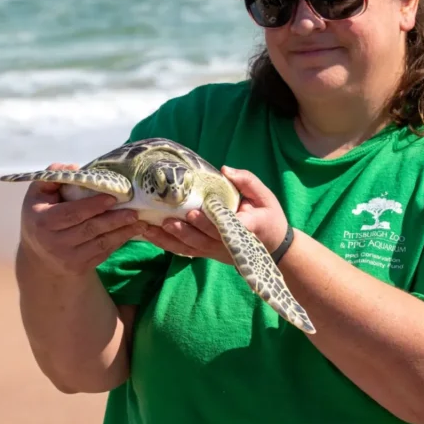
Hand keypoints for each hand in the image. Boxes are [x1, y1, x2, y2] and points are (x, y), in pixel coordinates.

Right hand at [18, 163, 147, 276]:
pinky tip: (131, 232)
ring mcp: (69, 258)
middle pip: (90, 229)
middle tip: (134, 211)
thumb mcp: (38, 194)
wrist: (40, 256)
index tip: (113, 198)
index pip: (71, 213)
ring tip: (140, 222)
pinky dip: (119, 242)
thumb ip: (53, 176)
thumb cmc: (40, 215)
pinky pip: (103, 253)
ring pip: (100, 243)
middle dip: (114, 220)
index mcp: (43, 222)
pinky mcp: (80, 267)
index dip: (92, 205)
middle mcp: (55, 243)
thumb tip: (75, 168)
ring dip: (122, 232)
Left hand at [143, 166, 288, 262]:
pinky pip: (186, 251)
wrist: (273, 247)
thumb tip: (225, 169)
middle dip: (186, 230)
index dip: (210, 222)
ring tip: (150, 229)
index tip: (196, 213)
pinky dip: (168, 245)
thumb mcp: (265, 196)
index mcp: (247, 228)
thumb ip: (247, 181)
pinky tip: (150, 236)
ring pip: (191, 248)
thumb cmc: (268, 217)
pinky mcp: (207, 254)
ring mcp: (216, 251)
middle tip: (168, 220)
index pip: (228, 227)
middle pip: (205, 239)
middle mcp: (229, 244)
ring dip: (170, 239)